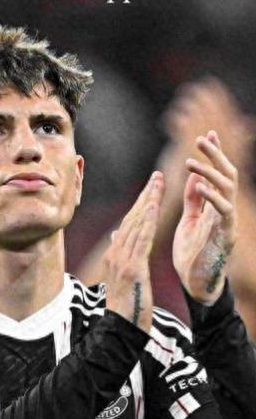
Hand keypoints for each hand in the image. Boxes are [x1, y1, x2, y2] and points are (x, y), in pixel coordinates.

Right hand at [101, 171, 163, 332]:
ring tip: (158, 184)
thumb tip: (116, 235)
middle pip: (131, 218)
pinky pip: (141, 239)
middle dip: (145, 196)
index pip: (127, 224)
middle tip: (156, 177)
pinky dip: (147, 221)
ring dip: (148, 202)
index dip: (139, 205)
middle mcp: (115, 253)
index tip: (150, 189)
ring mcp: (122, 260)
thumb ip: (120, 255)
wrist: (121, 327)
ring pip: (136, 224)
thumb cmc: (126, 306)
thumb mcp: (122, 277)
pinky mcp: (132, 267)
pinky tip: (154, 207)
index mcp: (113, 255)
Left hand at [155, 78, 253, 247]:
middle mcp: (226, 210)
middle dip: (216, 155)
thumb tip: (192, 177)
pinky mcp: (226, 234)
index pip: (219, 174)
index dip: (216, 154)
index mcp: (216, 205)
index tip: (209, 134)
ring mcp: (228, 222)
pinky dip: (213, 196)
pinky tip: (200, 186)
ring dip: (211, 172)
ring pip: (228, 188)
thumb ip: (193, 200)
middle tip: (202, 139)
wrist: (194, 284)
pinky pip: (224, 210)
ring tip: (193, 163)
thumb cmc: (191, 254)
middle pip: (228, 175)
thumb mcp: (189, 221)